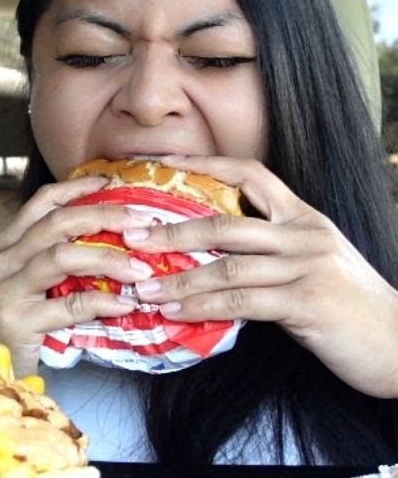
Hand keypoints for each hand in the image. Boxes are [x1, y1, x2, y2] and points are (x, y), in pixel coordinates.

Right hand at [0, 175, 155, 375]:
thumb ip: (49, 264)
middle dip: (105, 216)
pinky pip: (69, 305)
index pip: (41, 203)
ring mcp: (5, 289)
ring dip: (109, 259)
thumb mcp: (21, 286)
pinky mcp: (17, 320)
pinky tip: (124, 305)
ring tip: (142, 269)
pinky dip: (102, 303)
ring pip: (63, 256)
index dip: (77, 188)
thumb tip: (106, 244)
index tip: (111, 183)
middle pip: (57, 223)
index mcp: (2, 247)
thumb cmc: (8, 330)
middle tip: (143, 221)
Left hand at [120, 155, 397, 397]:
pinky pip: (241, 302)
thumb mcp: (310, 264)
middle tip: (129, 237)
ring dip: (178, 280)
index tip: (163, 163)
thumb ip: (268, 252)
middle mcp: (304, 235)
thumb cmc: (348, 306)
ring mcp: (306, 268)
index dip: (206, 164)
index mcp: (303, 217)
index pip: (251, 174)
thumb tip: (210, 256)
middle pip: (225, 224)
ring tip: (143, 290)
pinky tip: (175, 313)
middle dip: (171, 231)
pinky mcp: (307, 303)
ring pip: (226, 268)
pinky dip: (202, 308)